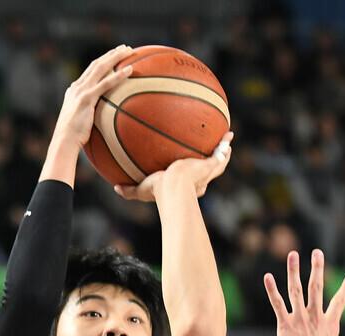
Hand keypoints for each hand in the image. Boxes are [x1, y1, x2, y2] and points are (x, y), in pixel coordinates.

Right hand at [52, 45, 134, 149]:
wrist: (63, 142)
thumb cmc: (73, 139)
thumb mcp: (80, 123)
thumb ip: (89, 116)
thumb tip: (102, 121)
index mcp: (75, 90)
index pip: (90, 71)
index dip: (103, 61)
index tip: (114, 55)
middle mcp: (77, 87)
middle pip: (96, 64)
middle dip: (111, 54)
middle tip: (124, 48)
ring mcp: (81, 91)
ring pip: (101, 68)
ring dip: (115, 57)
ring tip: (129, 51)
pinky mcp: (87, 99)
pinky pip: (106, 84)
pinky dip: (118, 75)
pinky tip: (130, 70)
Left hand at [114, 131, 233, 202]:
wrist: (173, 189)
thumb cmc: (158, 192)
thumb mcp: (141, 191)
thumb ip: (130, 190)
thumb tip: (116, 188)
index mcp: (187, 188)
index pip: (191, 181)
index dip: (193, 175)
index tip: (191, 169)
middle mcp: (199, 182)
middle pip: (207, 171)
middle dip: (211, 162)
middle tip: (213, 154)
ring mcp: (206, 174)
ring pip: (218, 162)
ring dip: (223, 152)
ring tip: (228, 140)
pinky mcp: (210, 166)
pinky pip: (221, 154)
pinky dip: (225, 144)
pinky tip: (229, 133)